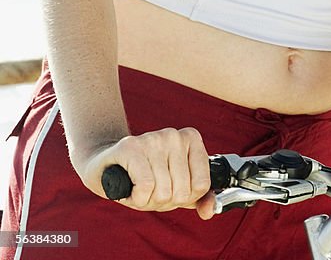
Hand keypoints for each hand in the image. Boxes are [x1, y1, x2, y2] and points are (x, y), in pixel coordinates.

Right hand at [77, 127, 214, 216]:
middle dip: (163, 201)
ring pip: (163, 191)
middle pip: (181, 191)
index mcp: (192, 139)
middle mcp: (175, 135)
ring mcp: (153, 138)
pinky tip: (130, 190)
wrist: (105, 165)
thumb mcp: (175, 186)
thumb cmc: (144, 176)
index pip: (201, 185)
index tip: (170, 188)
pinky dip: (137, 199)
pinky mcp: (131, 147)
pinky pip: (146, 186)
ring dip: (148, 201)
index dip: (183, 197)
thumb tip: (210, 210)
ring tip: (139, 188)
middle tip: (151, 190)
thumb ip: (197, 198)